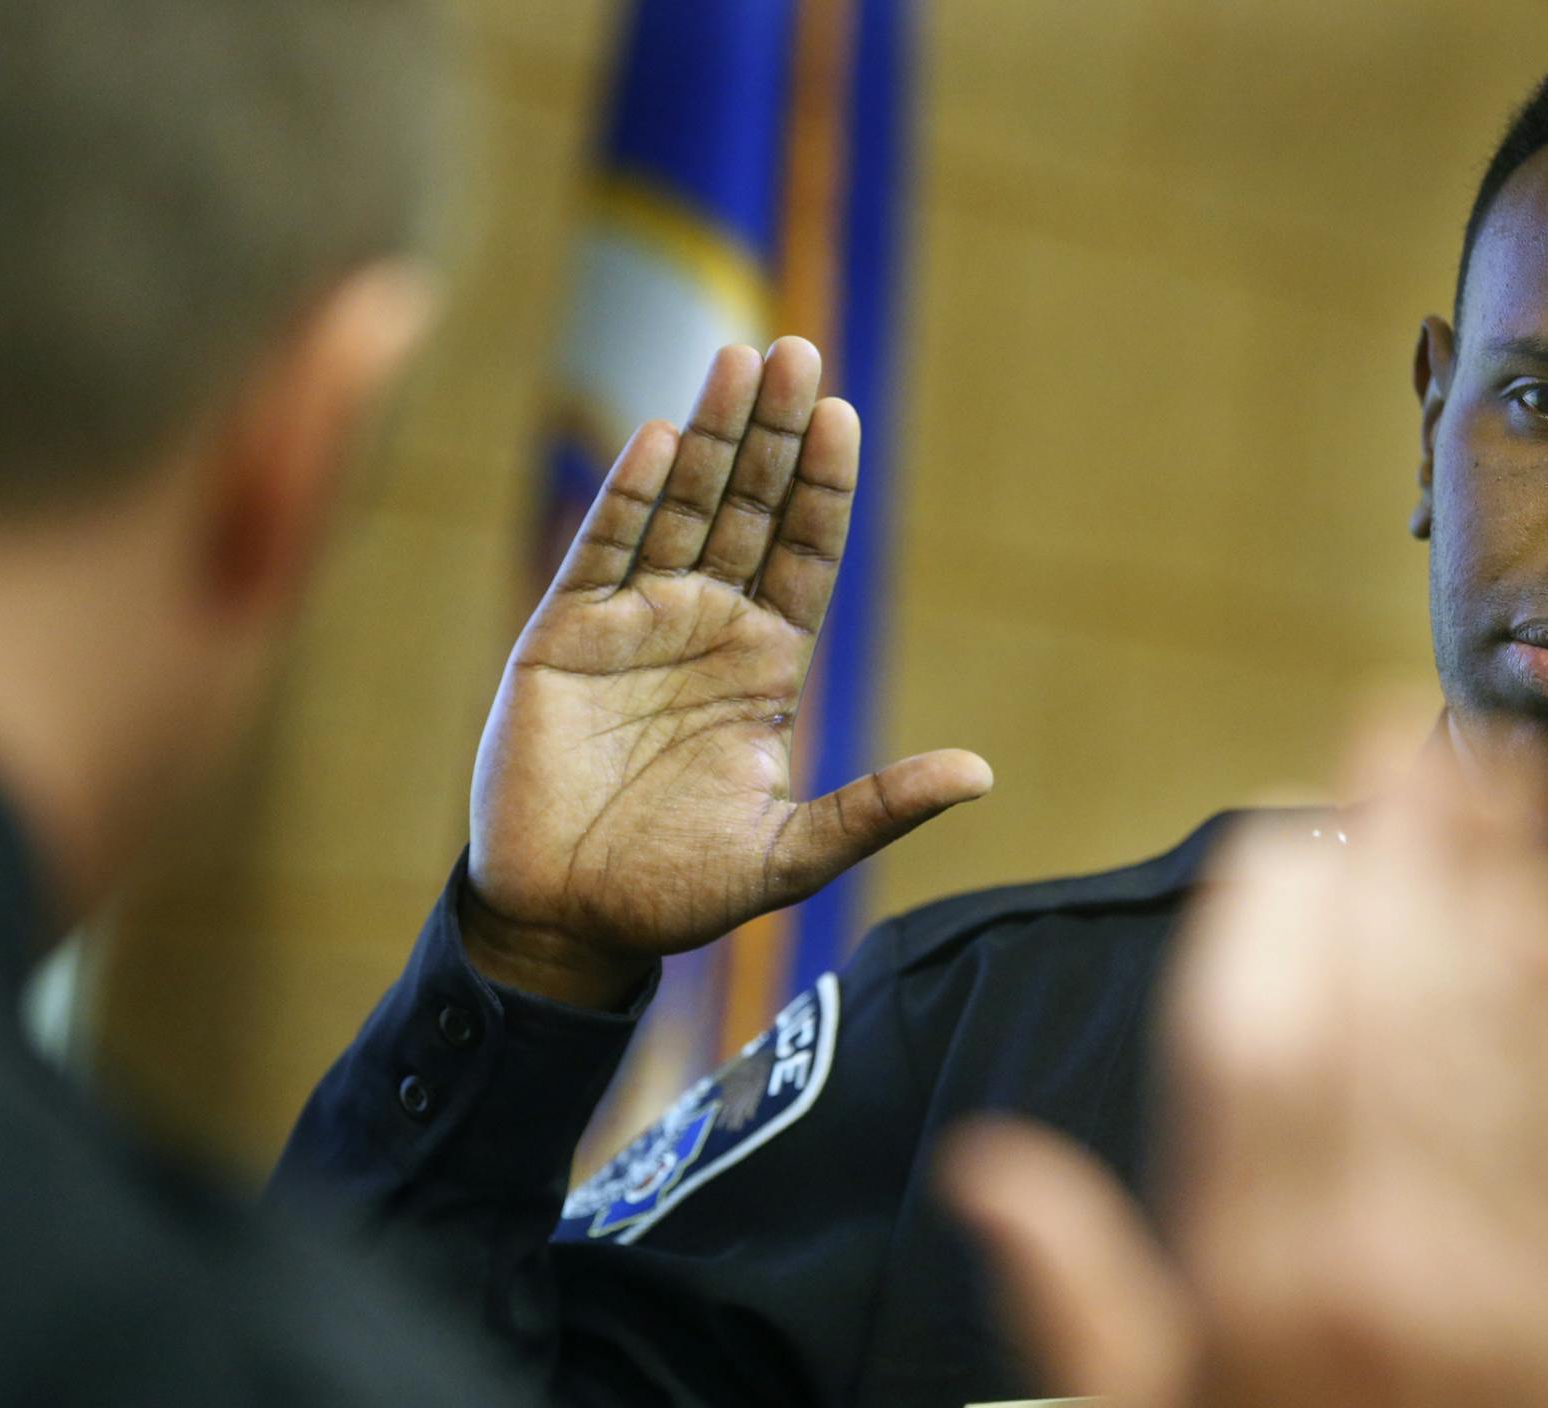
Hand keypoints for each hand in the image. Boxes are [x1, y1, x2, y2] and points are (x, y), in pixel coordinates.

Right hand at [464, 339, 990, 1004]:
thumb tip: (981, 775)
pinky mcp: (565, 635)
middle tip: (796, 349)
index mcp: (768, 665)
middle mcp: (707, 628)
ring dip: (706, 436)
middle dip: (771, 433)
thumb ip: (878, 808)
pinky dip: (627, 496)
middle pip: (747, 509)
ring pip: (678, 509)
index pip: (804, 554)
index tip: (843, 417)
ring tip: (736, 359)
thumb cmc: (678, 890)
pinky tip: (655, 437)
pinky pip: (602, 550)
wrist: (566, 919)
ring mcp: (635, 624)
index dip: (822, 487)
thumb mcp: (793, 853)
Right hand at [943, 723, 1547, 1407]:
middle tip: (1401, 725)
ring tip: (1496, 769)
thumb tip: (981, 1166)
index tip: (1282, 834)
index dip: (1275, 928)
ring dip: (1497, 886)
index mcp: (1256, 1290)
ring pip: (1494, 1033)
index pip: (1257, 1060)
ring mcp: (1505, 1264)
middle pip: (1386, 1008)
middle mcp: (1382, 1256)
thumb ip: (1068, 1287)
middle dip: (1397, 851)